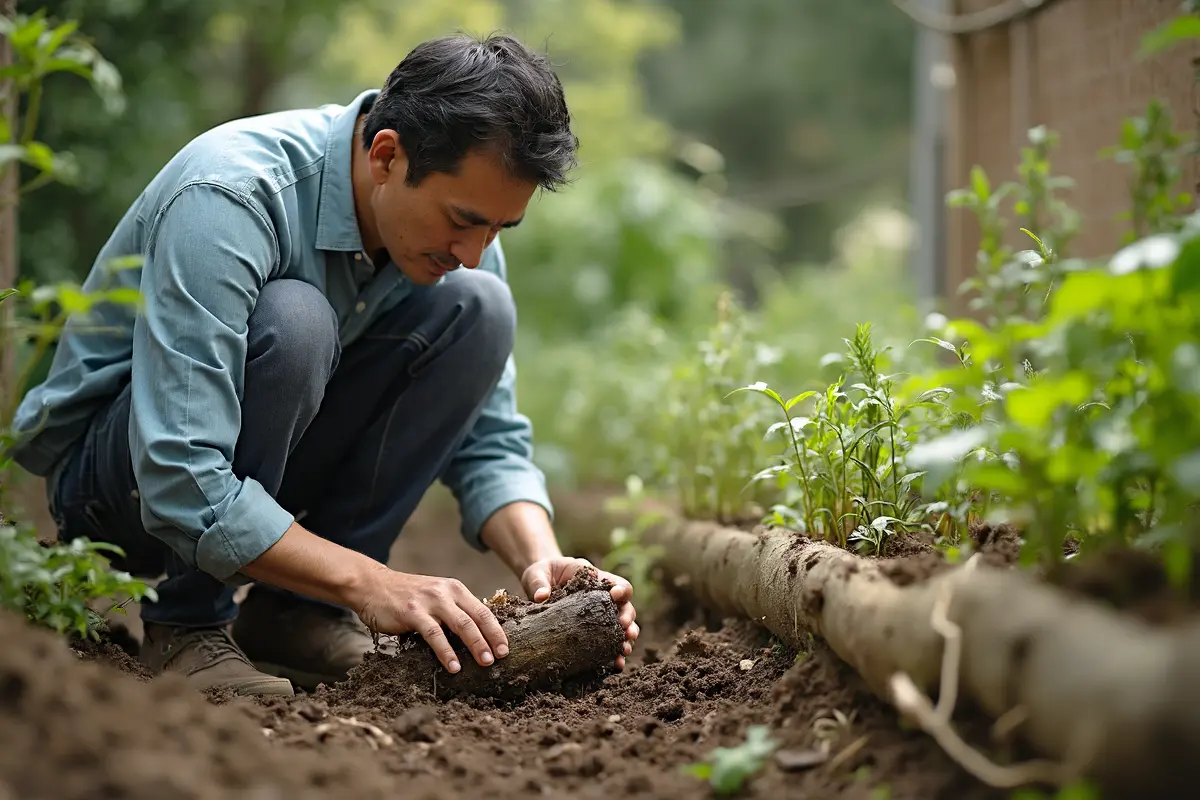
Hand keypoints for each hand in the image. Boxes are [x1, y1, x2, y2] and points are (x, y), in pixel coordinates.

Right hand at [353, 568, 507, 673]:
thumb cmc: (405, 596)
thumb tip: (474, 635)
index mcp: (455, 589)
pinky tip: (453, 666)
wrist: (372, 584)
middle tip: (502, 657)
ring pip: (461, 624)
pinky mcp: (413, 613)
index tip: (505, 648)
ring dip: (475, 644)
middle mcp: (446, 592)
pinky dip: (445, 652)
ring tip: (485, 663)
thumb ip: (452, 611)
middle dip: (492, 639)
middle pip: (477, 618)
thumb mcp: (434, 597)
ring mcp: (430, 602)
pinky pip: (434, 634)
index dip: (496, 630)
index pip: (483, 611)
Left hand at [520, 556, 638, 669]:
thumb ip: (539, 582)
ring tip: (625, 649)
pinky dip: (615, 653)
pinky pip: (608, 642)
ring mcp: (599, 616)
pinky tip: (616, 663)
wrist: (538, 585)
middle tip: (624, 628)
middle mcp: (602, 598)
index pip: (616, 583)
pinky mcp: (592, 632)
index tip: (615, 596)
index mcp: (594, 579)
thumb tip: (541, 597)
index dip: (621, 589)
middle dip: (628, 617)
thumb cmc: (542, 573)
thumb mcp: (538, 573)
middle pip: (625, 606)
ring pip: (623, 626)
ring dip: (627, 638)